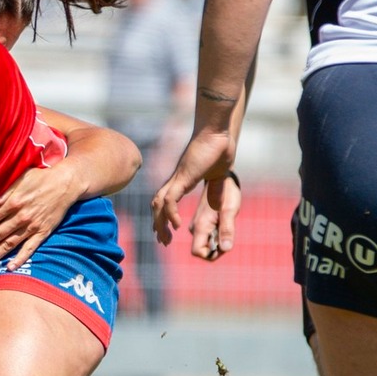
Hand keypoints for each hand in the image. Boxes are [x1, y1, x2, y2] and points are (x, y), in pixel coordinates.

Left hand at [0, 164, 79, 270]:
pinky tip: (9, 268)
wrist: (66, 184)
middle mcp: (20, 217)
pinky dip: (20, 258)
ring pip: (9, 244)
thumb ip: (5, 190)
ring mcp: (32, 226)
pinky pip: (30, 248)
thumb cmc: (41, 178)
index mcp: (12, 202)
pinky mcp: (43, 232)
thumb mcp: (21, 178)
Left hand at [151, 128, 236, 246]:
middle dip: (158, 224)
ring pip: (159, 203)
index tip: (165, 232)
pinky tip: (177, 225)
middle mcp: (176, 180)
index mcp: (182, 180)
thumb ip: (214, 189)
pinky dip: (170, 213)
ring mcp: (178, 178)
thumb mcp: (217, 176)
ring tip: (165, 239)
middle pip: (158, 204)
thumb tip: (216, 201)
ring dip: (160, 223)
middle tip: (163, 242)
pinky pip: (171, 199)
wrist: (218, 133)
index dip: (162, 216)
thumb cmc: (218, 149)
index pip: (165, 200)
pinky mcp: (183, 177)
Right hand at [186, 172, 243, 260]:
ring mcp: (196, 225)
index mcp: (200, 225)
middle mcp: (195, 227)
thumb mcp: (230, 211)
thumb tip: (226, 249)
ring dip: (216, 241)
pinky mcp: (200, 223)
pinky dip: (215, 235)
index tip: (224, 243)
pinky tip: (222, 221)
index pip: (197, 252)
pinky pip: (206, 237)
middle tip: (228, 231)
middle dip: (216, 249)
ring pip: (204, 244)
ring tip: (225, 223)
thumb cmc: (227, 193)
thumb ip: (227, 230)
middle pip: (201, 250)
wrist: (222, 178)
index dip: (211, 255)